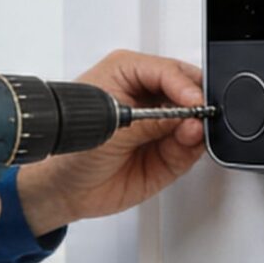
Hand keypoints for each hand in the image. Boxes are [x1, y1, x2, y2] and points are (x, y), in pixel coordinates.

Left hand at [12, 50, 209, 234]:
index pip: (169, 71)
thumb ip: (153, 121)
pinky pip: (191, 147)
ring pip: (195, 119)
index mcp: (129, 74)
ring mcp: (160, 126)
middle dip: (198, 103)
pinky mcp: (168, 154)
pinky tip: (188, 143)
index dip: (185, 85)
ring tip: (190, 133)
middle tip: (201, 115)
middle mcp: (148, 97)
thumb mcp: (111, 126)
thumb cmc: (70, 150)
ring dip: (197, 127)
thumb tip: (187, 117)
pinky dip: (194, 146)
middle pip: (189, 90)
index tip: (194, 101)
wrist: (63, 191)